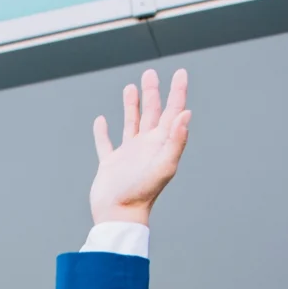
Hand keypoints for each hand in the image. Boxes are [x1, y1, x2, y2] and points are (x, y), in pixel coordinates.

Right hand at [89, 67, 188, 227]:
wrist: (119, 215)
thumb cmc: (142, 193)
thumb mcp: (164, 165)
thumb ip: (176, 139)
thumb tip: (186, 113)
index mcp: (161, 143)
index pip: (172, 112)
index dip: (177, 92)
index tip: (180, 72)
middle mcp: (146, 146)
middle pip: (152, 113)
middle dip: (152, 92)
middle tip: (150, 73)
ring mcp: (128, 155)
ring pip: (131, 123)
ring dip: (131, 106)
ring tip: (130, 88)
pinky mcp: (110, 164)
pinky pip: (106, 143)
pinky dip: (103, 132)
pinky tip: (101, 121)